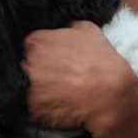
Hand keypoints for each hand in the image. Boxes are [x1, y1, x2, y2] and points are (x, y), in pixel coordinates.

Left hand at [22, 21, 136, 137]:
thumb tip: (62, 29)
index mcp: (36, 42)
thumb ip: (66, 28)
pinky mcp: (34, 110)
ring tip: (60, 92)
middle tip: (58, 77)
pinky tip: (59, 105)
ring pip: (28, 88)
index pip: (30, 46)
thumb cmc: (102, 63)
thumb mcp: (88, 30)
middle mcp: (29, 63)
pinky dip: (43, 109)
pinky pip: (33, 109)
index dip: (42, 54)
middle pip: (25, 66)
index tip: (52, 61)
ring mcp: (29, 88)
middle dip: (39, 71)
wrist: (111, 95)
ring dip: (40, 90)